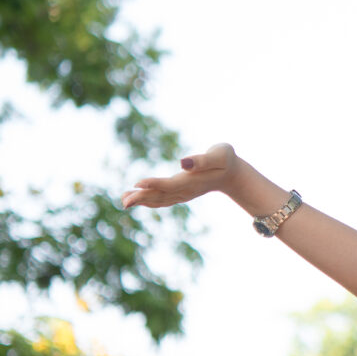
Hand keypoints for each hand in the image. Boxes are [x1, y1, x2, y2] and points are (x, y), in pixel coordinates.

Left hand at [121, 144, 238, 209]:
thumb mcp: (220, 154)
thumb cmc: (226, 159)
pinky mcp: (181, 193)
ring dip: (142, 201)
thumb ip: (203, 160)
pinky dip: (148, 200)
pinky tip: (137, 198)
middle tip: (123, 200)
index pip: (170, 185)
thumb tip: (183, 163)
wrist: (233, 174)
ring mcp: (183, 194)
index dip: (154, 184)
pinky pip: (162, 199)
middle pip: (161, 196)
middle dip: (142, 198)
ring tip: (124, 200)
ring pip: (159, 200)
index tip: (136, 184)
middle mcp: (186, 191)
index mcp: (192, 181)